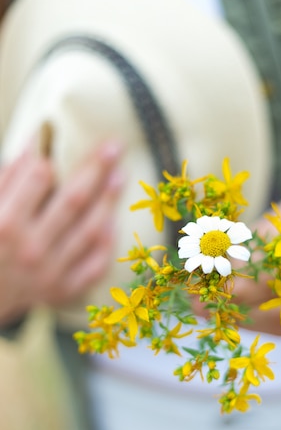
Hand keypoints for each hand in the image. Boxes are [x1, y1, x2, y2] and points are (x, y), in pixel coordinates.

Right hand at [0, 141, 123, 324]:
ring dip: (109, 200)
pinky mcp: (65, 290)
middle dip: (96, 169)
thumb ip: (9, 176)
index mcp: (5, 223)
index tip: (70, 140)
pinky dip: (107, 241)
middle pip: (73, 200)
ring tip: (120, 175)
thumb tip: (38, 139)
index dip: (55, 156)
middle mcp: (30, 249)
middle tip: (114, 146)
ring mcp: (50, 273)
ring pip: (90, 230)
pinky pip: (96, 263)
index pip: (39, 178)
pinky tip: (114, 219)